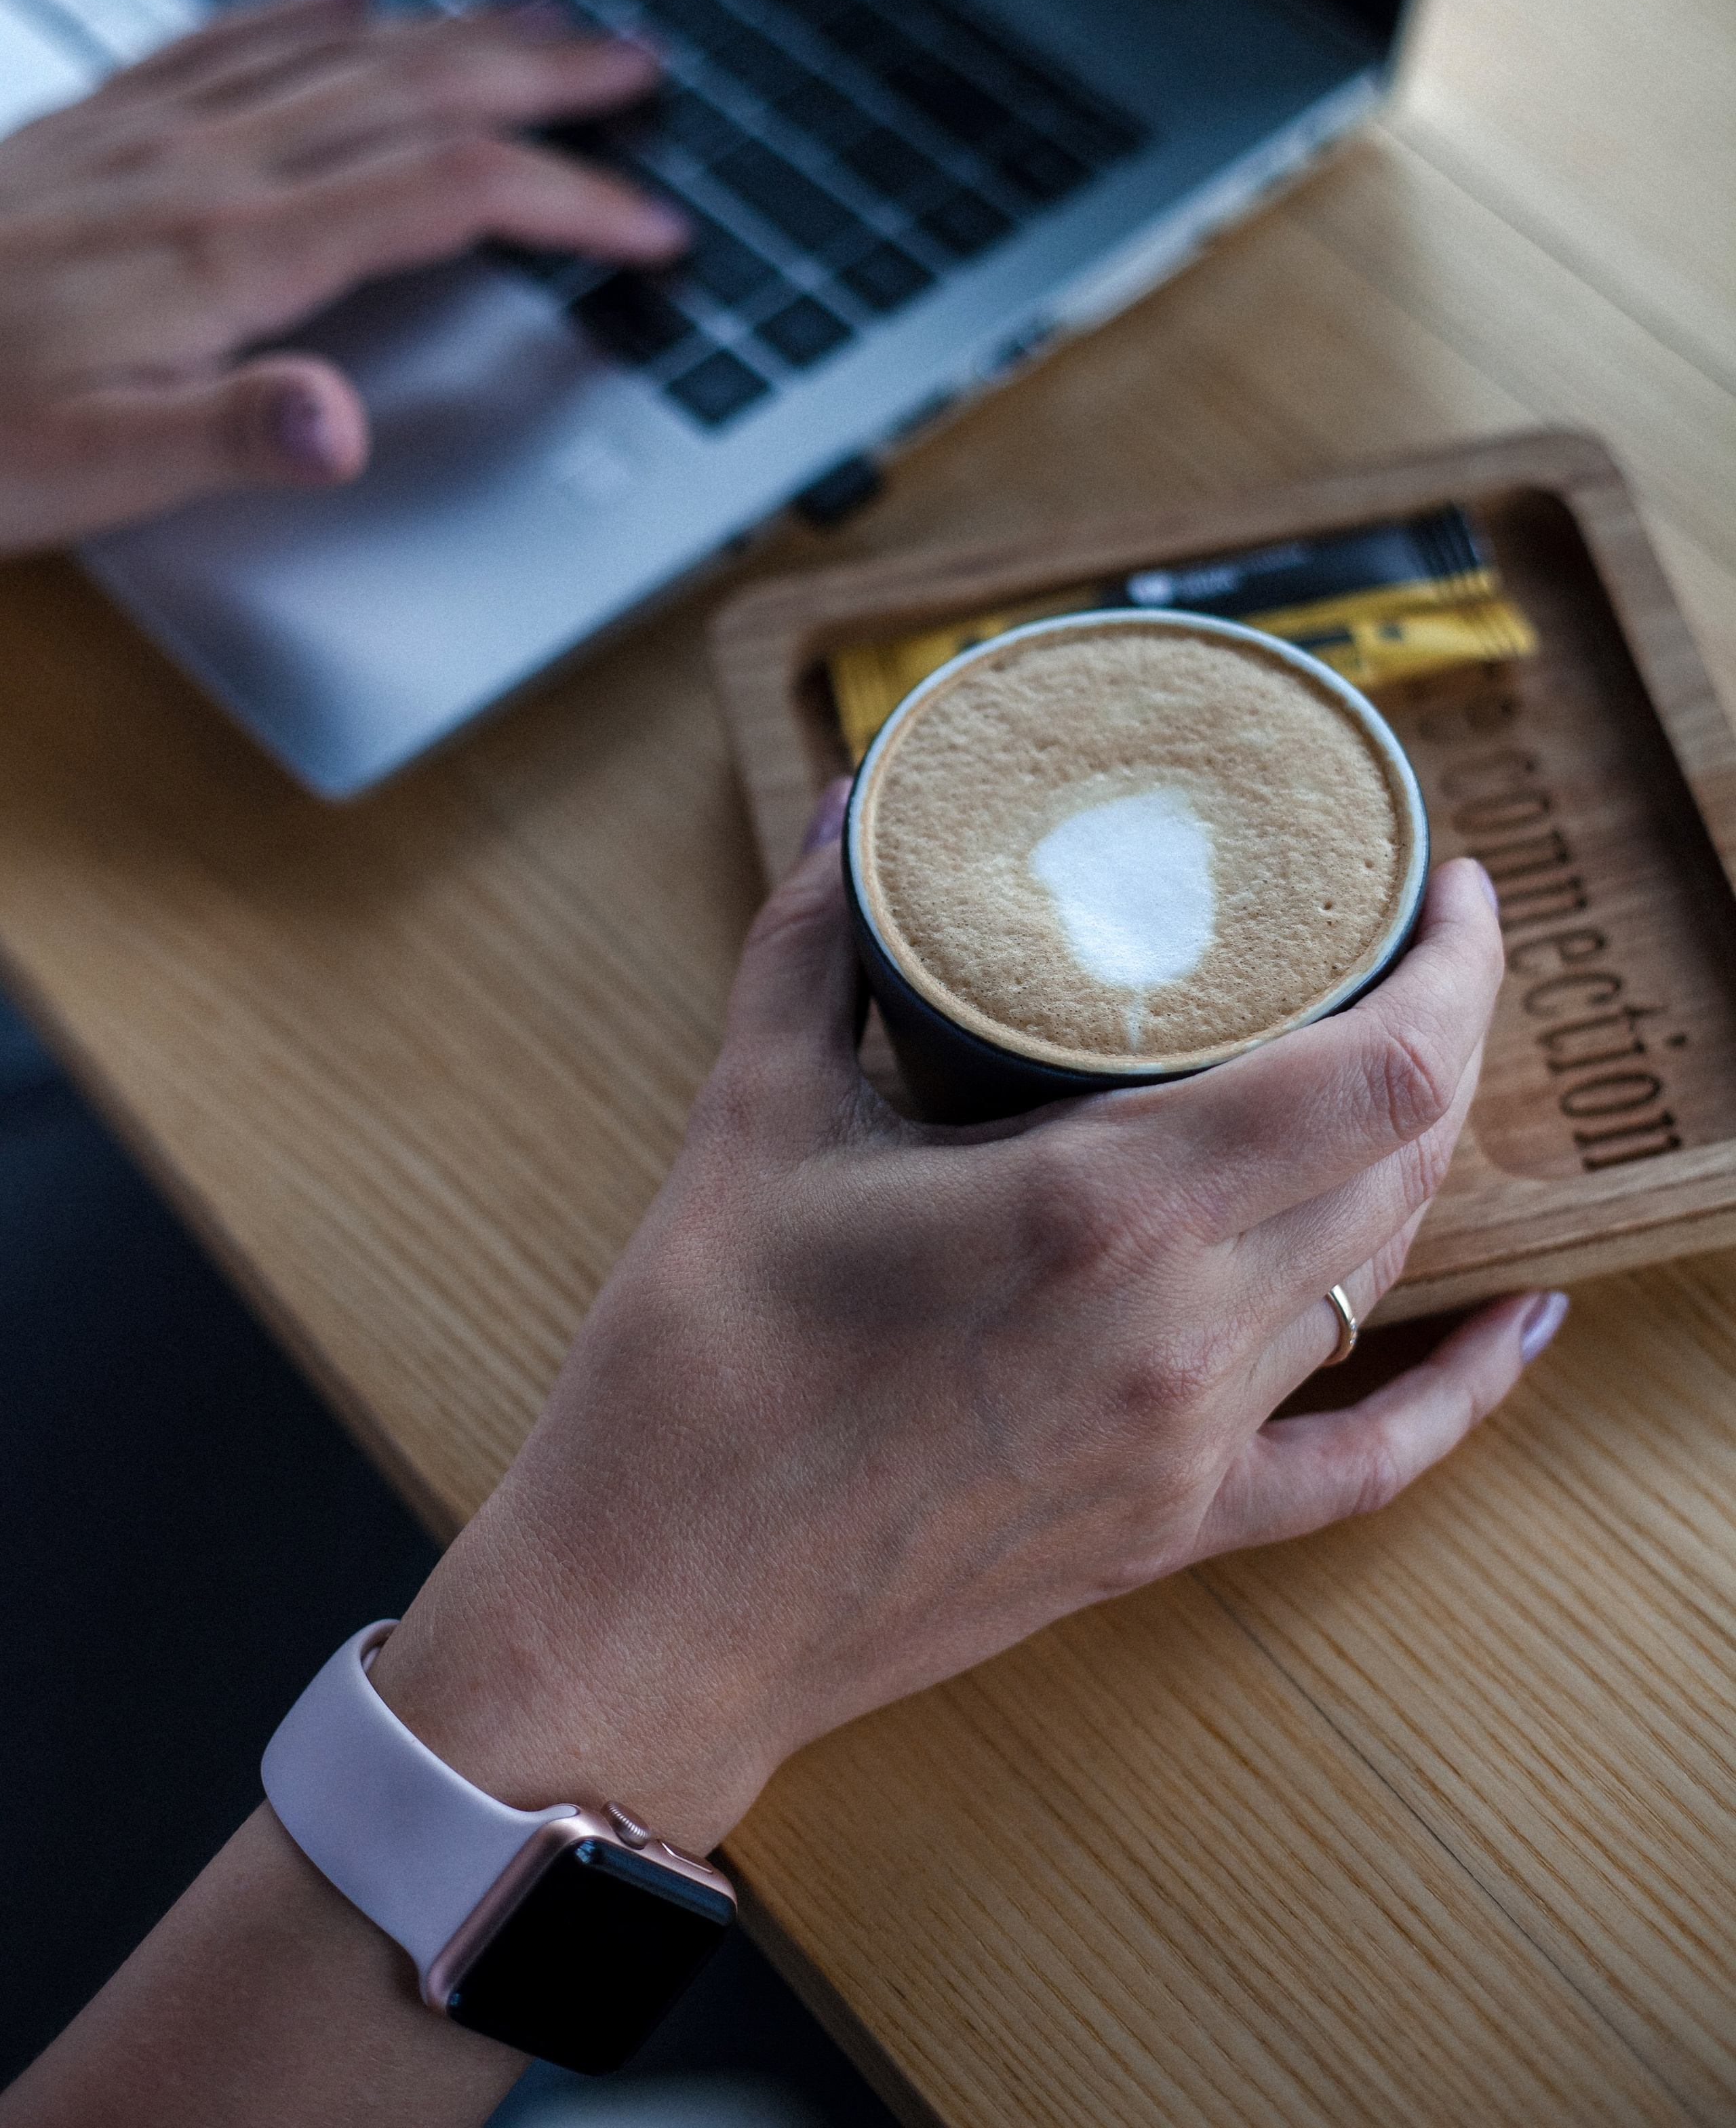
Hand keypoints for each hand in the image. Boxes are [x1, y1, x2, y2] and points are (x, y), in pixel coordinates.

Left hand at [0, 0, 686, 552]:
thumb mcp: (96, 471)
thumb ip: (233, 437)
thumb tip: (347, 424)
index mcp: (227, 254)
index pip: (444, 199)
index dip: (567, 203)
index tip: (652, 222)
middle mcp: (198, 171)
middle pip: (413, 97)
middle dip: (544, 83)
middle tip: (642, 71)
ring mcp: (147, 137)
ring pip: (338, 53)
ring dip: (456, 33)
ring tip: (544, 20)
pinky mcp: (95, 130)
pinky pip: (224, 39)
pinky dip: (304, 8)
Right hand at [372, 812, 1554, 1856]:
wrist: (656, 1611)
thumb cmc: (692, 1365)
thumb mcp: (752, 1120)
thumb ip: (815, 944)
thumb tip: (849, 803)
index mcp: (1096, 1209)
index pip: (1378, 1073)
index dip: (1452, 967)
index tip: (1443, 888)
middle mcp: (1182, 1329)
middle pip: (1406, 1154)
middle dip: (1444, 1030)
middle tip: (1406, 942)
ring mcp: (1191, 1442)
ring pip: (1383, 1270)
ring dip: (1414, 1153)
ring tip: (1396, 1059)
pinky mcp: (1172, 1528)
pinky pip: (1368, 1459)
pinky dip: (1462, 1386)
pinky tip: (1518, 1323)